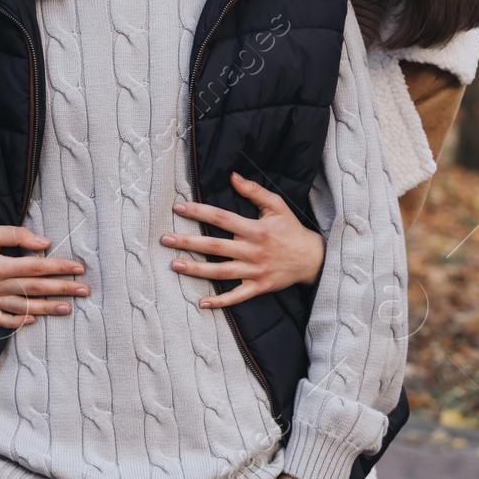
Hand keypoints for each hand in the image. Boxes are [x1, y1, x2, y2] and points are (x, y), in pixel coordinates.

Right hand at [0, 220, 87, 329]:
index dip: (59, 268)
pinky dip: (16, 321)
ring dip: (46, 308)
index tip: (79, 268)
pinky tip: (33, 320)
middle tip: (84, 290)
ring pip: (21, 307)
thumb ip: (17, 235)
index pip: (35, 268)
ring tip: (67, 308)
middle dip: (61, 289)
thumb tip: (45, 242)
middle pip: (33, 288)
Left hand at [165, 173, 325, 308]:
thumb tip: (232, 176)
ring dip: (197, 270)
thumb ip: (254, 191)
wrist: (312, 258)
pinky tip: (202, 302)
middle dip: (188, 242)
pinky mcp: (259, 287)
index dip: (199, 212)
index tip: (178, 208)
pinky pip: (237, 296)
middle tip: (165, 240)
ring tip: (175, 265)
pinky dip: (221, 301)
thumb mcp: (277, 206)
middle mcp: (253, 251)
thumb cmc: (292, 230)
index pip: (221, 218)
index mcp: (255, 229)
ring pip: (221, 272)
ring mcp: (255, 271)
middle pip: (215, 247)